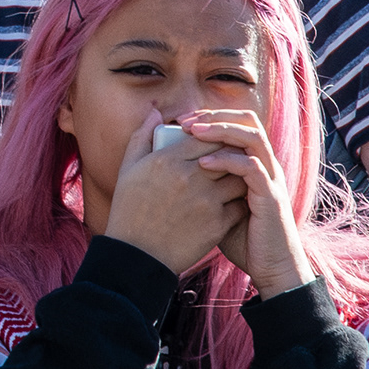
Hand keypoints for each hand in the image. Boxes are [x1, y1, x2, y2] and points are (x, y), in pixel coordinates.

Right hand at [101, 121, 242, 281]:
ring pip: (239, 178)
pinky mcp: (218, 224)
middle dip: (231, 152)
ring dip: (238, 177)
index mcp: (167, 160)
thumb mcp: (128, 168)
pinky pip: (240, 205)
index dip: (213, 135)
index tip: (212, 142)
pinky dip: (240, 202)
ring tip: (234, 180)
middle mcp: (190, 177)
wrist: (137, 256)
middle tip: (230, 157)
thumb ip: (142, 135)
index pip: (205, 135)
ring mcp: (206, 201)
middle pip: (227, 152)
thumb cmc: (129, 209)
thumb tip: (155, 112)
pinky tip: (232, 203)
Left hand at [179, 109, 316, 297]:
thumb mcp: (214, 204)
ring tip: (193, 132)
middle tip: (185, 120)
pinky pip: (253, 167)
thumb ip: (199, 181)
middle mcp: (265, 165)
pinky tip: (204, 163)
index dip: (209, 116)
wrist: (269, 267)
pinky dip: (228, 160)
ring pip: (252, 136)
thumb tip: (166, 161)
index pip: (235, 123)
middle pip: (247, 121)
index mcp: (252, 162)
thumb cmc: (239, 236)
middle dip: (215, 115)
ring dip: (222, 129)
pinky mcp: (271, 196)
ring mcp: (271, 179)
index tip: (178, 119)